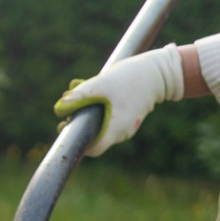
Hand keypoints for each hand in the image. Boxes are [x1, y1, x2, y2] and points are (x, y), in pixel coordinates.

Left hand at [53, 44, 183, 156]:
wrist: (161, 71)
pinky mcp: (127, 116)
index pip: (91, 149)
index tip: (65, 126)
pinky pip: (108, 115)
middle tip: (68, 101)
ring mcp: (126, 125)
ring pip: (99, 122)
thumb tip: (58, 109)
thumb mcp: (102, 84)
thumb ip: (80, 96)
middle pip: (93, 134)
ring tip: (76, 87)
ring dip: (86, 107)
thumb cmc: (133, 77)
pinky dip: (97, 103)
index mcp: (115, 129)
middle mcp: (121, 132)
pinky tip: (91, 86)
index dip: (76, 141)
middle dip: (77, 118)